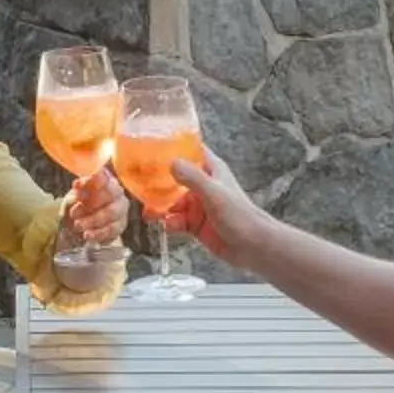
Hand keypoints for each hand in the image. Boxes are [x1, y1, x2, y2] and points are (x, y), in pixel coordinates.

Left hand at [62, 163, 127, 247]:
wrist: (83, 222)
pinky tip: (87, 235)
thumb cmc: (79, 205)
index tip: (75, 186)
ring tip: (78, 226)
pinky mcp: (121, 225)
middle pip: (109, 194)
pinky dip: (98, 233)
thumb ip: (76, 192)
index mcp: (105, 179)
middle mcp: (117, 192)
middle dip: (90, 204)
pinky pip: (112, 229)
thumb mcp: (73, 197)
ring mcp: (121, 209)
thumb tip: (77, 184)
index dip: (90, 180)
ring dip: (93, 220)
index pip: (102, 176)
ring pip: (111, 213)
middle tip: (73, 213)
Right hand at [155, 149, 267, 263]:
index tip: (150, 145)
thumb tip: (171, 162)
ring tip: (150, 214)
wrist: (253, 247)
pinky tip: (168, 226)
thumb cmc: (239, 215)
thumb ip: (192, 178)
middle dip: (158, 183)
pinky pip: (176, 220)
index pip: (190, 150)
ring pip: (172, 202)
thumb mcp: (213, 193)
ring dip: (160, 207)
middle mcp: (203, 185)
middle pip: (174, 178)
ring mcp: (199, 205)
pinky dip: (170, 223)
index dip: (172, 146)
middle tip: (140, 186)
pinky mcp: (196, 224)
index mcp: (211, 170)